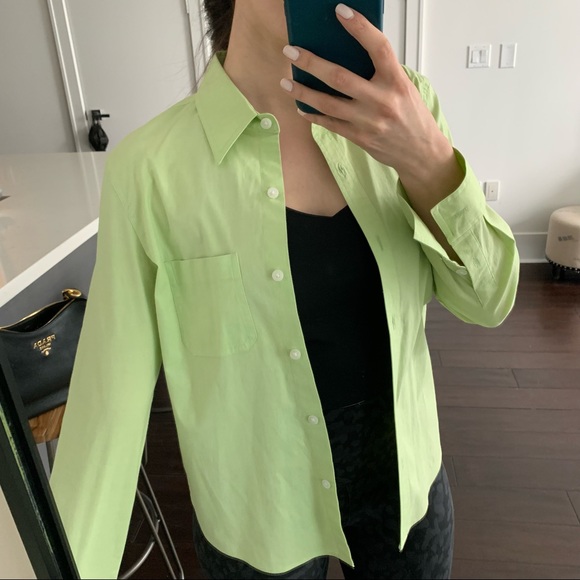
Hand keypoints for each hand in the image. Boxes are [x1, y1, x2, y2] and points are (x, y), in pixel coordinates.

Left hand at [280, 3, 461, 199]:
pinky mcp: (360, 138)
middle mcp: (382, 100)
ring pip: (328, 104)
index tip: (340, 11)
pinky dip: (314, 115)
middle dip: (311, 63)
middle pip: (340, 77)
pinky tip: (301, 107)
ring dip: (303, 92)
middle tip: (291, 52)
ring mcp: (368, 121)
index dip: (360, 28)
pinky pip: (330, 124)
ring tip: (286, 82)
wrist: (420, 152)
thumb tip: (346, 56)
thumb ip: (380, 73)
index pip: (378, 47)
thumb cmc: (411, 116)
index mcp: (396, 81)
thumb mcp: (403, 88)